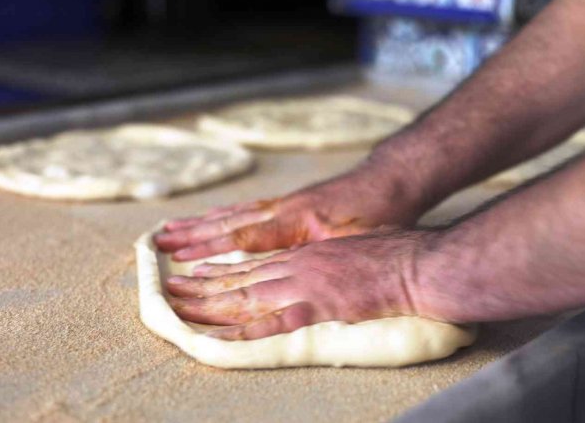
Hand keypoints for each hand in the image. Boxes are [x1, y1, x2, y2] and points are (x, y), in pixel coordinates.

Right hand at [154, 164, 423, 260]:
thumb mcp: (359, 241)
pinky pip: (247, 208)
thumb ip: (324, 256)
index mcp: (298, 219)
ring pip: (234, 212)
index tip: (182, 256)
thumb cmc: (382, 214)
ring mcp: (285, 202)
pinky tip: (210, 217)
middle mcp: (284, 207)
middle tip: (158, 240)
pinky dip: (223, 214)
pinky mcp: (289, 201)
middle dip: (193, 233)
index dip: (213, 247)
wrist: (392, 180)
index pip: (246, 236)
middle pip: (230, 221)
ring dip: (200, 222)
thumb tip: (295, 273)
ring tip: (170, 228)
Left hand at [164, 228, 431, 339]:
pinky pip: (276, 322)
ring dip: (210, 304)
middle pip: (240, 276)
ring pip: (247, 295)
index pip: (252, 261)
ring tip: (180, 309)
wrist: (414, 264)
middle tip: (170, 291)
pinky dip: (246, 330)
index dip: (220, 268)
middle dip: (201, 285)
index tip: (194, 272)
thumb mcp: (350, 247)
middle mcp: (297, 264)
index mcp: (304, 251)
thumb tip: (314, 268)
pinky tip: (223, 337)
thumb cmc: (390, 255)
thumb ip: (326, 259)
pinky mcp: (320, 304)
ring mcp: (306, 282)